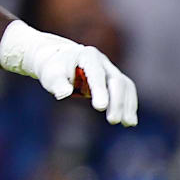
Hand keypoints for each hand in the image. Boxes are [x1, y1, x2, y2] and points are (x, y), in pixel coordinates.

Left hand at [0, 20, 137, 125]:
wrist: (58, 60)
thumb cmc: (54, 69)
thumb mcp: (50, 75)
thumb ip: (57, 83)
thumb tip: (64, 93)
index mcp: (87, 56)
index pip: (96, 74)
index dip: (100, 90)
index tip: (100, 107)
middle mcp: (102, 61)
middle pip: (115, 80)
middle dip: (116, 101)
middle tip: (112, 121)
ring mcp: (110, 69)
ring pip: (125, 86)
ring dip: (128, 105)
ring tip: (127, 124)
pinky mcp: (114, 79)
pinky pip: (126, 91)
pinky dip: (129, 105)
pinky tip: (129, 121)